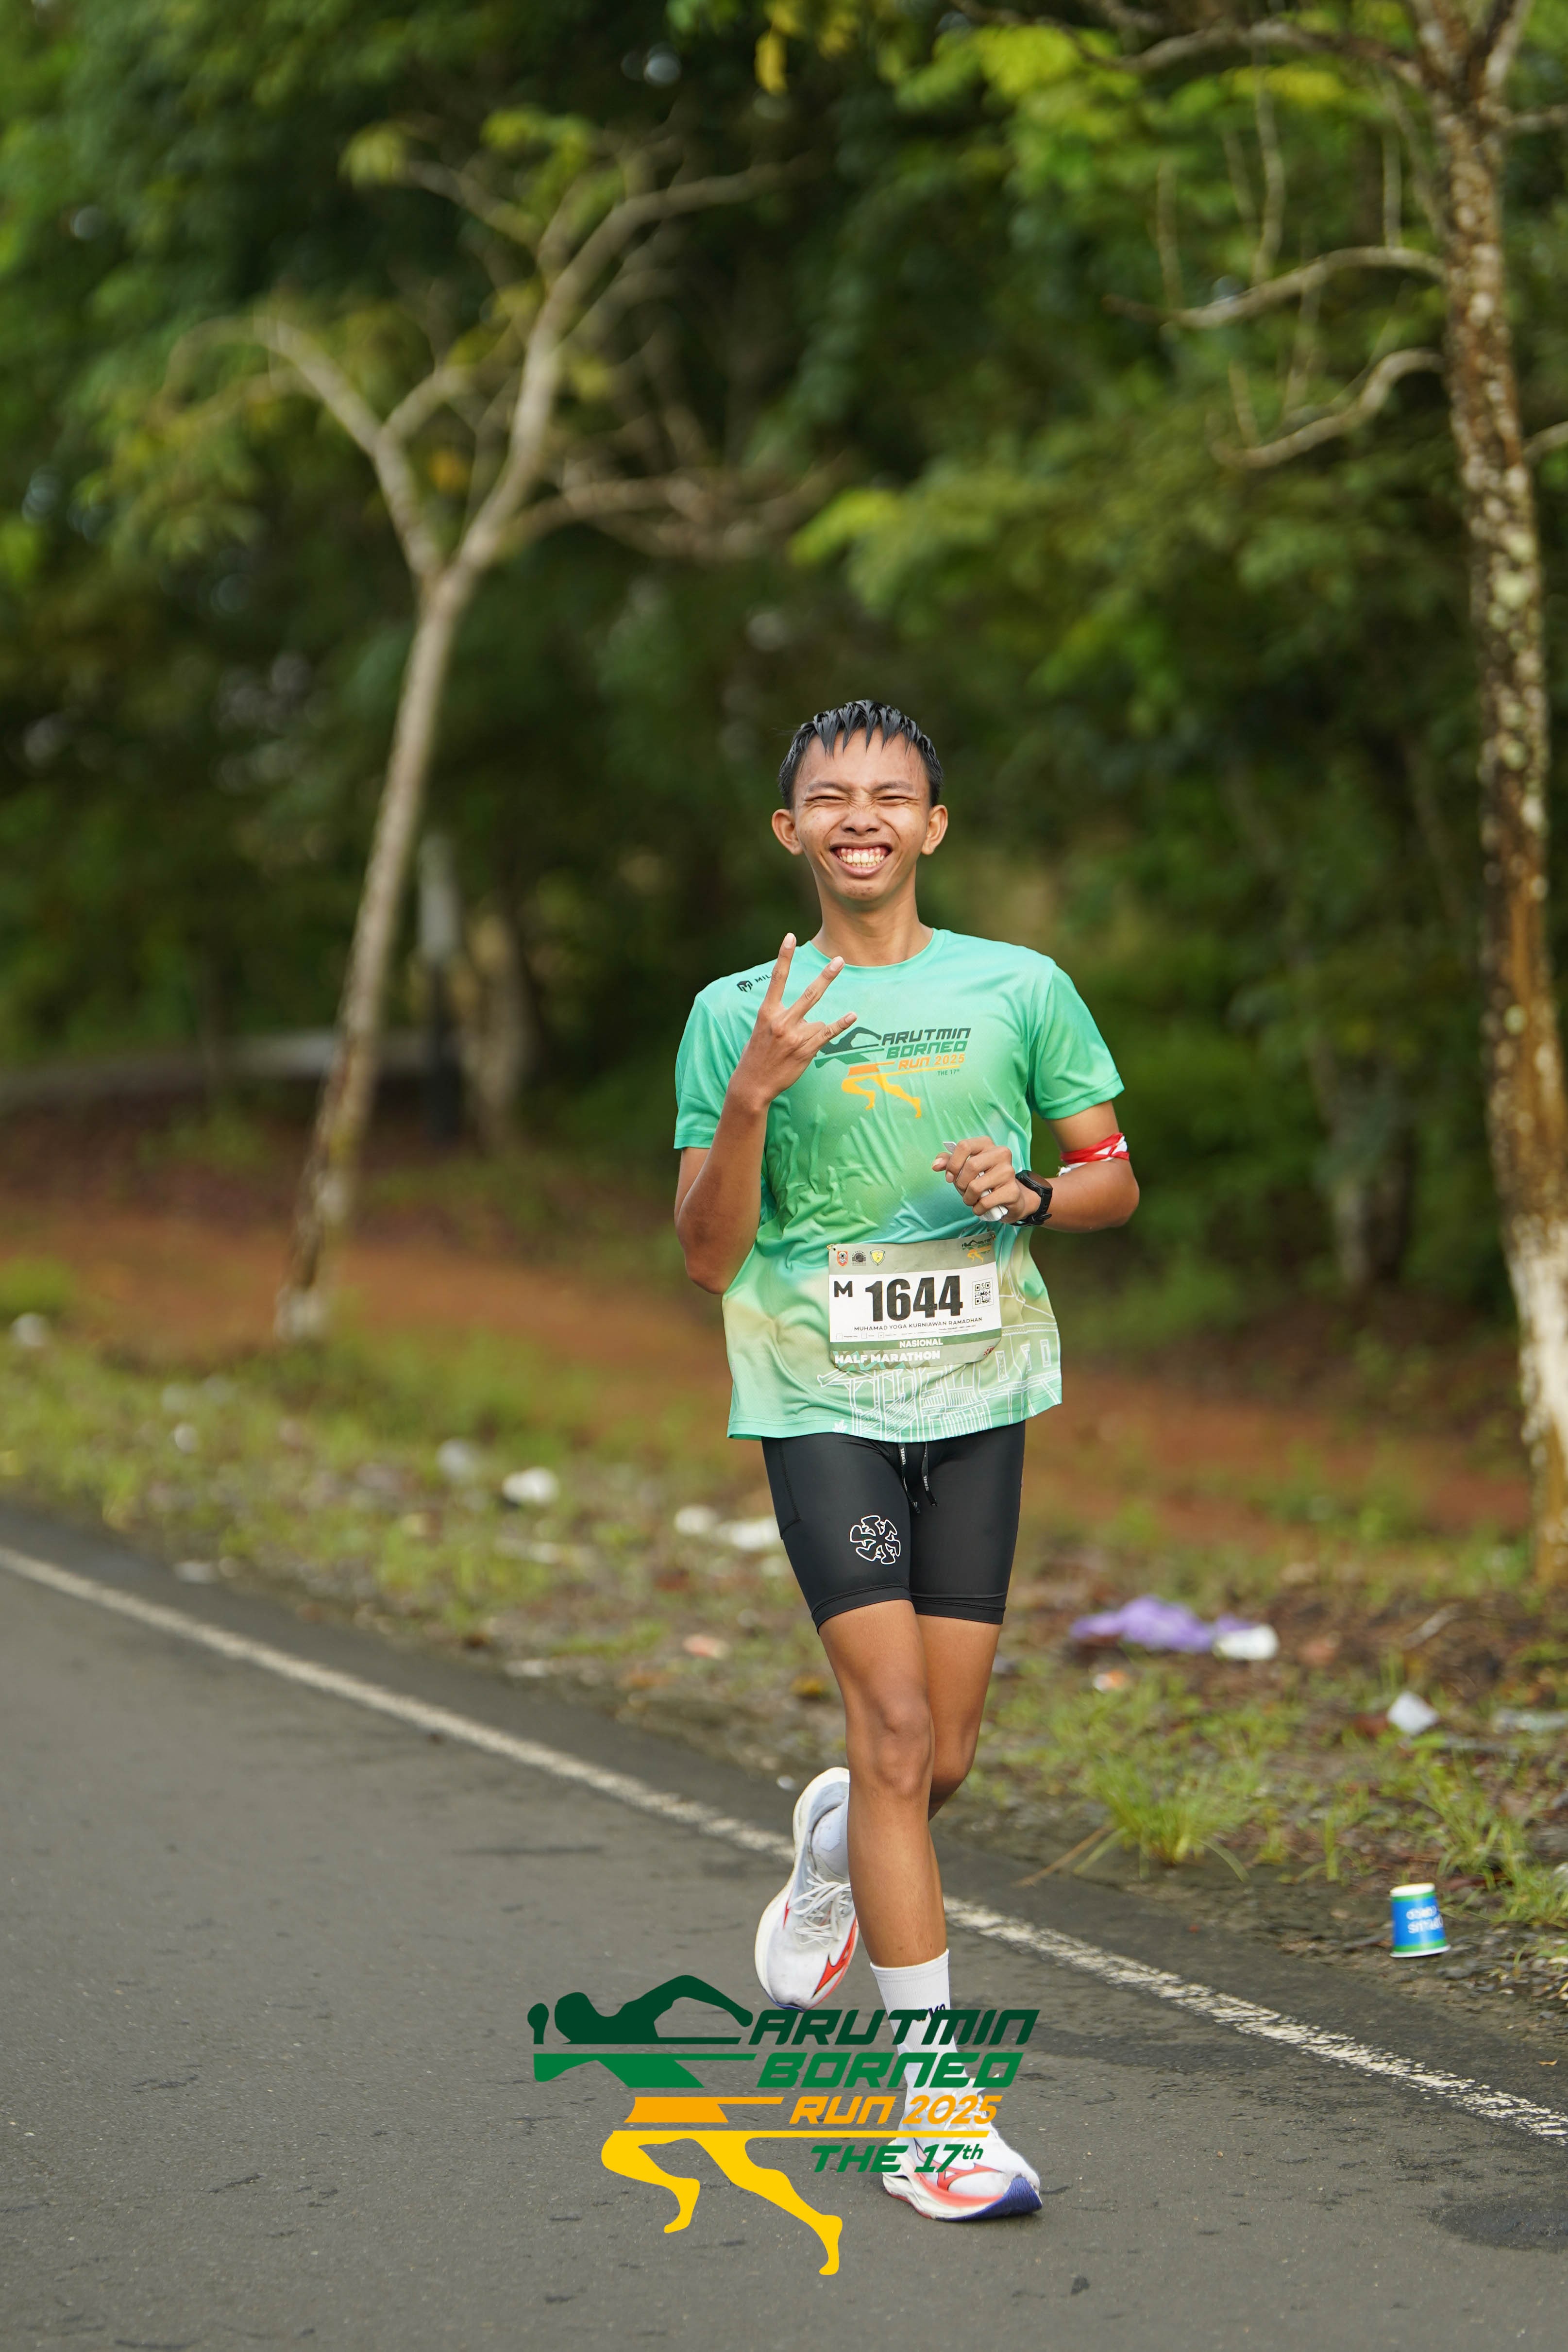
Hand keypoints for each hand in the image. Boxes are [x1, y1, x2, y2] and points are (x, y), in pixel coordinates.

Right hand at [728, 934, 857, 1115]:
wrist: (752, 1084)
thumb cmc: (757, 1054)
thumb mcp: (761, 1029)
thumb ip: (782, 1017)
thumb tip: (811, 1016)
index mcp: (767, 1012)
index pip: (777, 979)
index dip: (784, 957)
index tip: (790, 937)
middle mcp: (781, 1022)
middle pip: (809, 994)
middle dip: (826, 977)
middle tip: (839, 960)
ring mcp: (794, 1037)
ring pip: (816, 1021)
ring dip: (811, 1032)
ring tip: (794, 1047)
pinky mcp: (805, 1050)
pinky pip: (827, 1033)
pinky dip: (840, 1024)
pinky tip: (851, 1015)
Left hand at [932, 1136, 1026, 1218]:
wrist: (1009, 1196)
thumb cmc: (983, 1179)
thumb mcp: (965, 1167)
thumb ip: (949, 1162)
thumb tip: (936, 1165)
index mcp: (987, 1144)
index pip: (964, 1146)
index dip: (952, 1164)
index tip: (949, 1177)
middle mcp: (1001, 1154)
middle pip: (971, 1166)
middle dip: (960, 1184)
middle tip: (963, 1190)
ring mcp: (1009, 1172)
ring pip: (976, 1187)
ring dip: (967, 1199)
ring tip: (972, 1199)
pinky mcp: (1012, 1191)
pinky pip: (985, 1203)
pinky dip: (977, 1209)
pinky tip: (980, 1207)